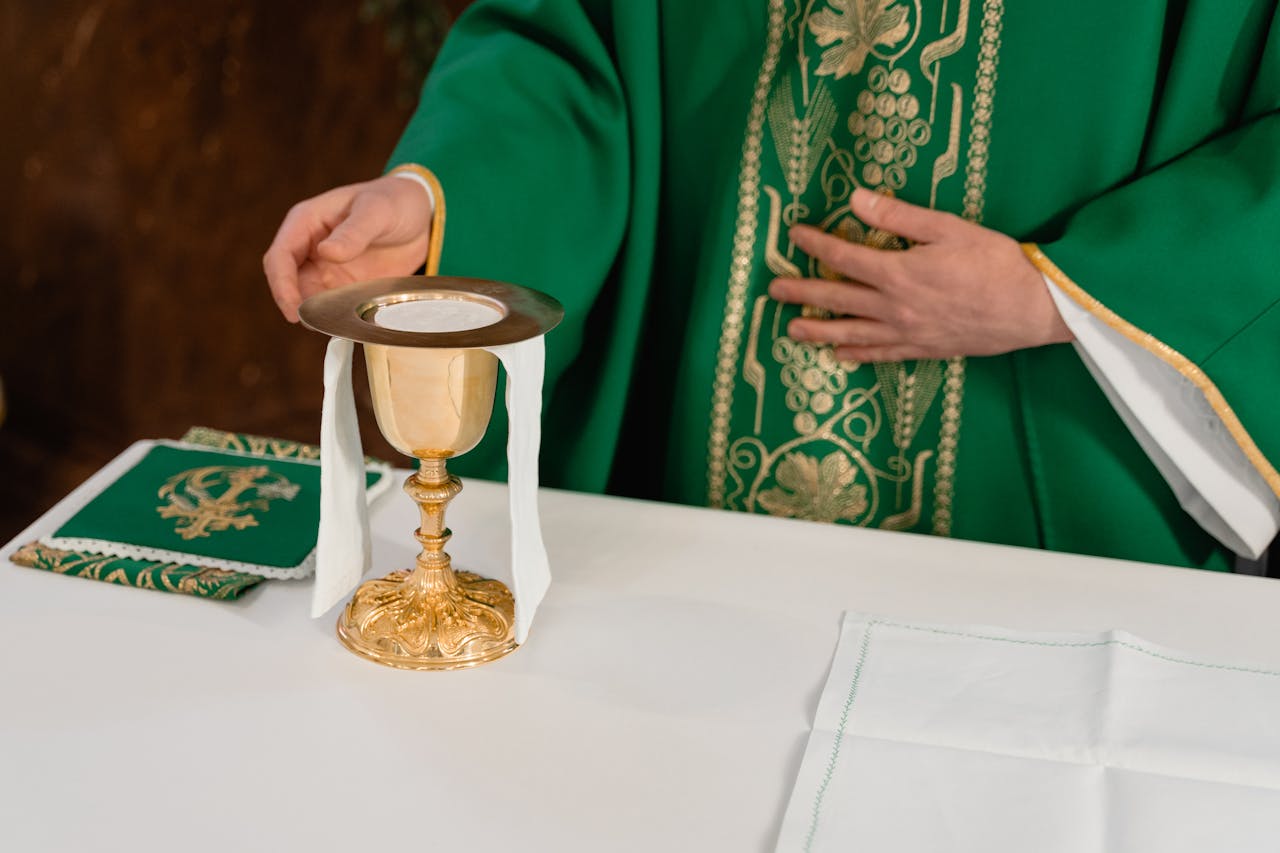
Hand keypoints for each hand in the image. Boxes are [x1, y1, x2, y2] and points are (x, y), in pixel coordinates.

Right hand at [263, 174, 433, 322]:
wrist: (420, 216)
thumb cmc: (393, 202)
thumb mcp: (376, 211)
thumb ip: (353, 232)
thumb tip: (326, 252)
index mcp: (306, 222)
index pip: (280, 257)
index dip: (282, 284)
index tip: (293, 309)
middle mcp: (310, 247)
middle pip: (288, 282)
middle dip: (295, 304)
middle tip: (313, 324)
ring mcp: (326, 269)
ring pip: (308, 298)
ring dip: (315, 314)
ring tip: (333, 326)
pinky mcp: (344, 286)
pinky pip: (332, 306)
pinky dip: (336, 317)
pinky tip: (348, 325)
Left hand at [768, 188, 1071, 360]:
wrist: (1033, 308)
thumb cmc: (996, 262)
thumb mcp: (948, 228)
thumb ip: (899, 217)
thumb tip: (857, 198)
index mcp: (898, 273)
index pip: (844, 257)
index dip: (815, 244)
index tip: (794, 235)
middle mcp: (894, 307)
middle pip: (837, 299)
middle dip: (802, 294)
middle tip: (772, 291)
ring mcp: (907, 332)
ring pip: (852, 333)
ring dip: (818, 332)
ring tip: (791, 332)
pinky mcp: (923, 349)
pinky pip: (881, 355)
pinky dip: (857, 355)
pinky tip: (840, 356)